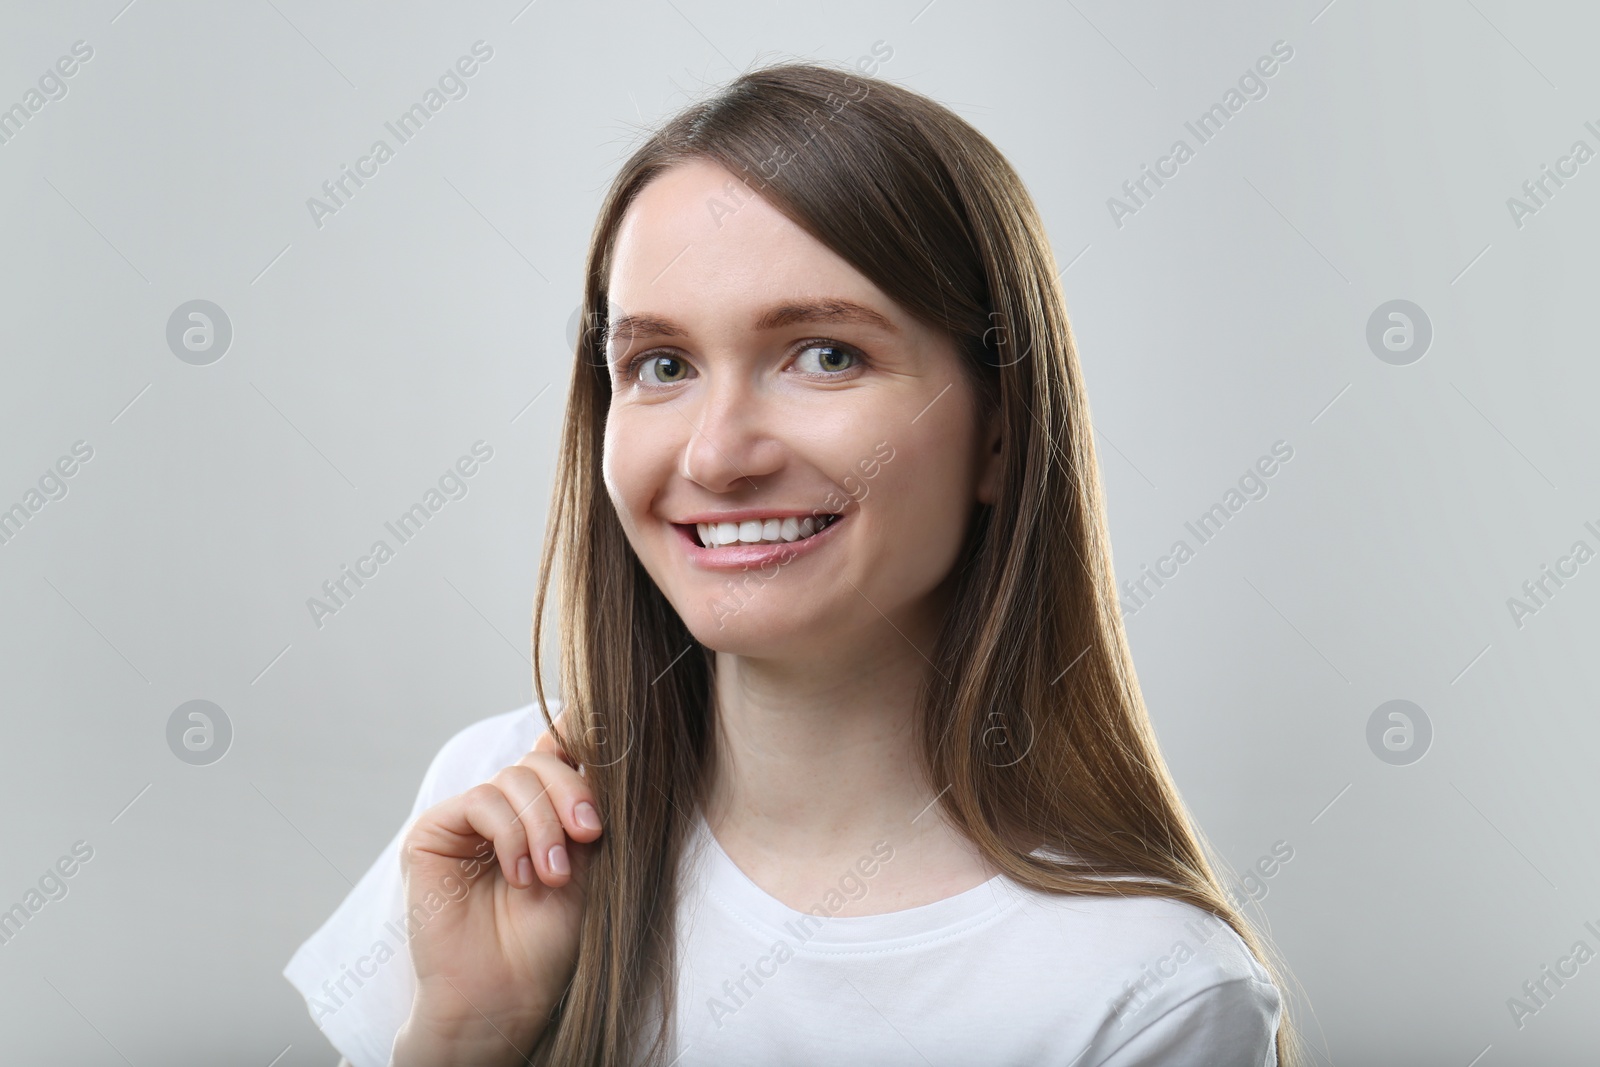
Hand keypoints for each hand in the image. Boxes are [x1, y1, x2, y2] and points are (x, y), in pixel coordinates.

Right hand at [391, 717, 600, 1064]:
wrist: (507, 995)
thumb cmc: (549, 941)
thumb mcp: (588, 865)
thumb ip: (587, 807)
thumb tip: (591, 732)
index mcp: (541, 812)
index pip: (559, 754)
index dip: (582, 744)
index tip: (611, 759)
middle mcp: (504, 809)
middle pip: (541, 762)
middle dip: (573, 792)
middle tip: (589, 836)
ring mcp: (468, 819)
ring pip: (514, 778)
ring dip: (543, 825)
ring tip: (552, 875)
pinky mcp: (434, 831)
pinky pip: (483, 801)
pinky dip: (511, 835)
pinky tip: (521, 875)